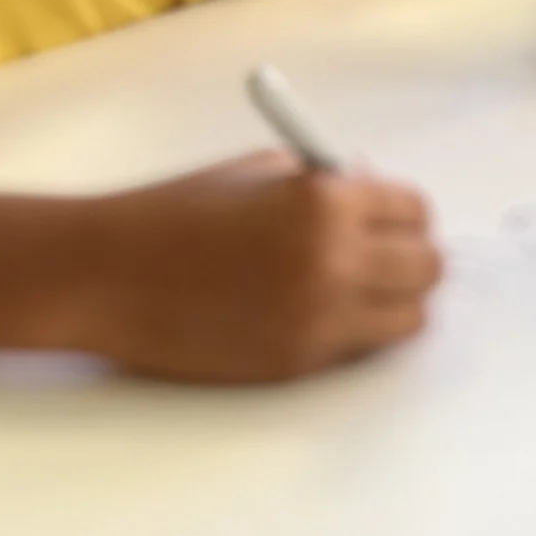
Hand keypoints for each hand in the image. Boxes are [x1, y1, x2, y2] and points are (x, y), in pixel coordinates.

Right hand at [81, 153, 441, 384]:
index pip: (416, 211)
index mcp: (324, 202)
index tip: (393, 216)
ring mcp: (316, 320)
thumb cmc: (177, 212)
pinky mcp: (296, 364)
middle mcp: (332, 262)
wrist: (106, 275)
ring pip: (409, 319)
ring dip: (394, 301)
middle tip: (386, 253)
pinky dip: (356, 331)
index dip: (405, 212)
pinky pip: (360, 349)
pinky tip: (320, 309)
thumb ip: (328, 181)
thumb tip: (380, 196)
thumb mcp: (260, 171)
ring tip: (359, 286)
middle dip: (412, 256)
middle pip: (428, 269)